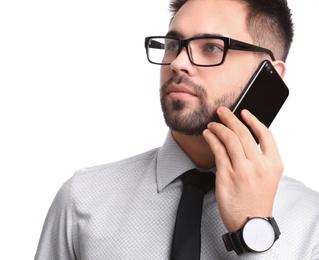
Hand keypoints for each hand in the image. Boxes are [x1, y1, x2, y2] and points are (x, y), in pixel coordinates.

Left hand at [203, 107, 283, 231]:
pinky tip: (208, 134)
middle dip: (231, 118)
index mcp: (273, 164)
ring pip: (229, 139)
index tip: (244, 112)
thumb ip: (261, 158)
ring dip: (219, 127)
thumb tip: (245, 139)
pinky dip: (211, 139)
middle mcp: (259, 165)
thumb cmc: (258, 200)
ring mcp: (242, 170)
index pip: (265, 134)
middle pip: (243, 133)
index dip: (253, 120)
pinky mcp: (226, 176)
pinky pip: (218, 151)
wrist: (251, 224)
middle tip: (222, 111)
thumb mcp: (268, 178)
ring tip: (212, 124)